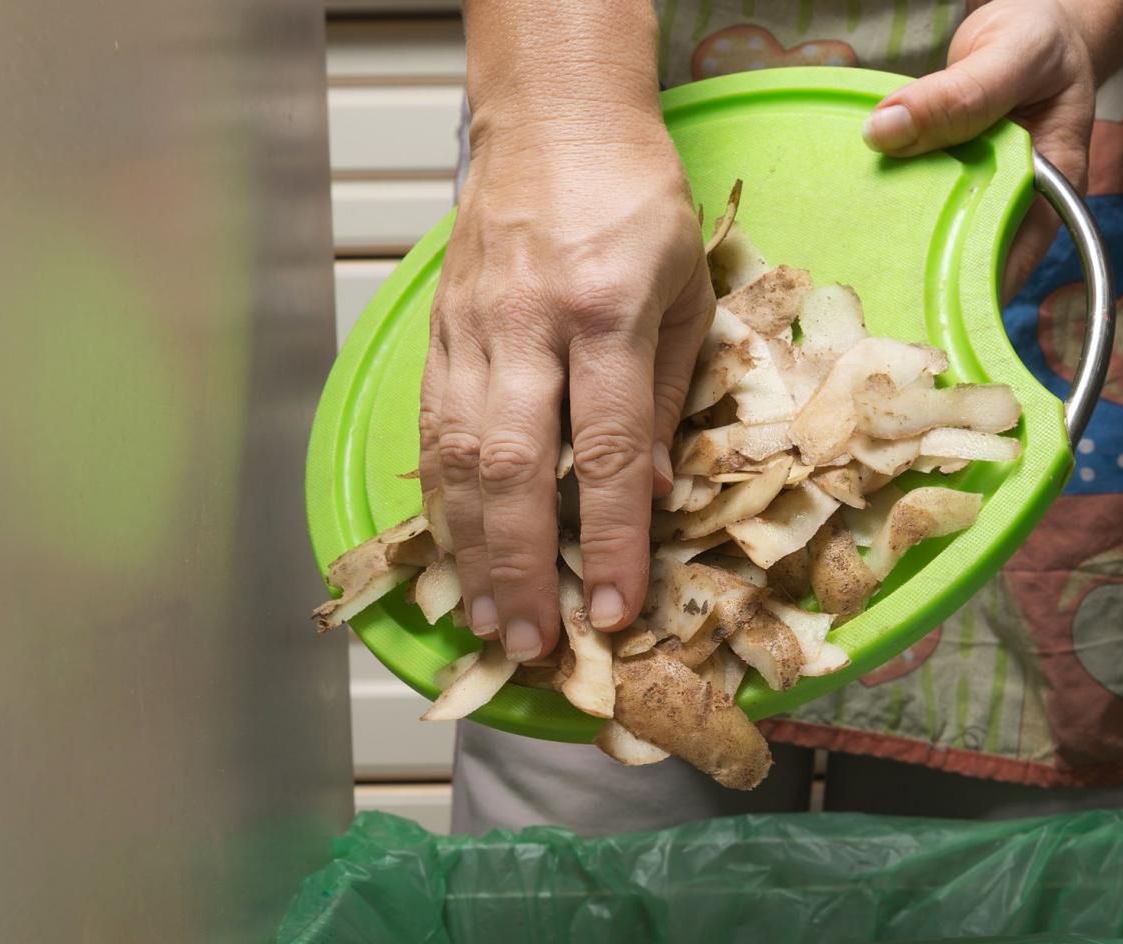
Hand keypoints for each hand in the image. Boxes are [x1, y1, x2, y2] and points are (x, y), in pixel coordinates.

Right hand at [420, 105, 711, 660]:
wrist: (554, 122)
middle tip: (532, 641)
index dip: (613, 540)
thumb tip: (656, 495)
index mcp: (607, 313)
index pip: (609, 450)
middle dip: (524, 566)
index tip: (618, 610)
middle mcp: (529, 328)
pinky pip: (434, 432)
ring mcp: (474, 332)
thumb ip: (671, 395)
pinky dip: (444, 502)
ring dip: (473, 549)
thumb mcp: (687, 290)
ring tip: (488, 619)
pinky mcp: (441, 335)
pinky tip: (456, 553)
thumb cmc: (636, 204)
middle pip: (517, 467)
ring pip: (461, 458)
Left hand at [859, 0, 1108, 294]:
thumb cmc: (1045, 38)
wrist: (1034, 18)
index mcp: (1051, 191)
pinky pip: (915, 202)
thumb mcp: (1014, 56)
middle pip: (964, 260)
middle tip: (870, 310)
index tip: (919, 312)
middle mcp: (1013, 204)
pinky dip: (888, 209)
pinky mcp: (945, 178)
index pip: (1009, 261)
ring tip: (851, 282)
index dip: (967, 295)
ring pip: (934, 236)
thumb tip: (886, 130)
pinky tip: (849, 225)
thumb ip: (961, 94)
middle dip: (922, 286)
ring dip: (897, 253)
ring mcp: (976, 194)